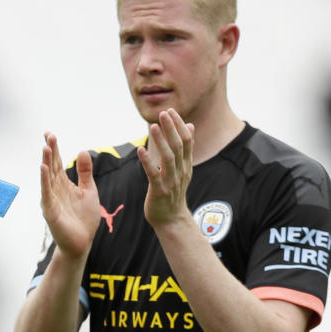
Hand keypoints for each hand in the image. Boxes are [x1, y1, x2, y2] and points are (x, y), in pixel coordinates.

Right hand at [39, 132, 100, 258]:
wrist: (82, 243)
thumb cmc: (83, 218)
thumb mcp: (89, 190)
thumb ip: (85, 172)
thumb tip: (82, 150)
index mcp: (63, 184)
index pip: (57, 163)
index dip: (55, 148)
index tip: (50, 134)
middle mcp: (55, 190)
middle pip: (52, 167)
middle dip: (50, 151)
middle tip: (48, 135)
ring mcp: (51, 200)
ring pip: (48, 178)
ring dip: (46, 162)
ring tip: (46, 147)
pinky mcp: (51, 211)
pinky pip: (47, 193)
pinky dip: (44, 180)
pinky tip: (43, 168)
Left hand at [137, 108, 194, 227]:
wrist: (171, 220)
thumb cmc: (173, 192)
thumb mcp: (183, 169)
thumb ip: (185, 149)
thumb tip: (190, 125)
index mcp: (186, 165)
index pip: (187, 141)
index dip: (179, 126)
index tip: (171, 111)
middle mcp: (180, 171)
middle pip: (179, 146)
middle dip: (171, 129)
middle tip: (164, 112)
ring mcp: (171, 181)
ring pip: (168, 158)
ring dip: (161, 141)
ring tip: (153, 126)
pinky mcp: (159, 191)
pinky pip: (153, 174)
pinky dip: (147, 161)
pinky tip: (140, 150)